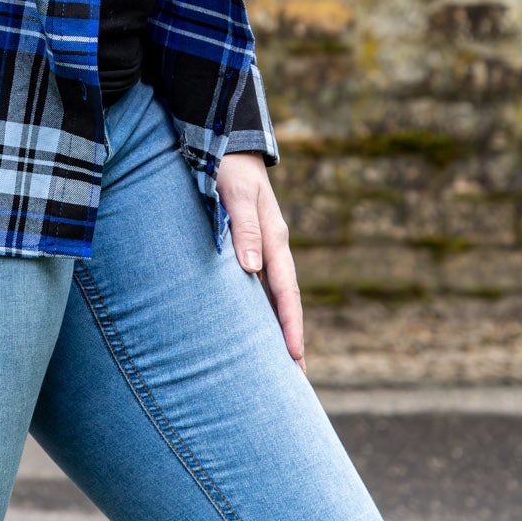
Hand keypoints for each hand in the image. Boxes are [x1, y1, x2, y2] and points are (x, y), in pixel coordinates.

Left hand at [215, 150, 304, 372]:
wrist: (225, 141)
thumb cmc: (226, 166)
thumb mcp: (234, 193)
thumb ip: (243, 228)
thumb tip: (251, 269)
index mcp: (273, 237)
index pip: (286, 291)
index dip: (290, 325)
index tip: (295, 357)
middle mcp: (272, 245)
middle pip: (285, 300)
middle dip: (290, 337)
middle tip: (295, 379)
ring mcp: (263, 245)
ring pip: (274, 294)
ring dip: (277, 326)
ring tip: (278, 363)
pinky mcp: (249, 243)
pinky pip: (260, 282)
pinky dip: (263, 307)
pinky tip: (254, 323)